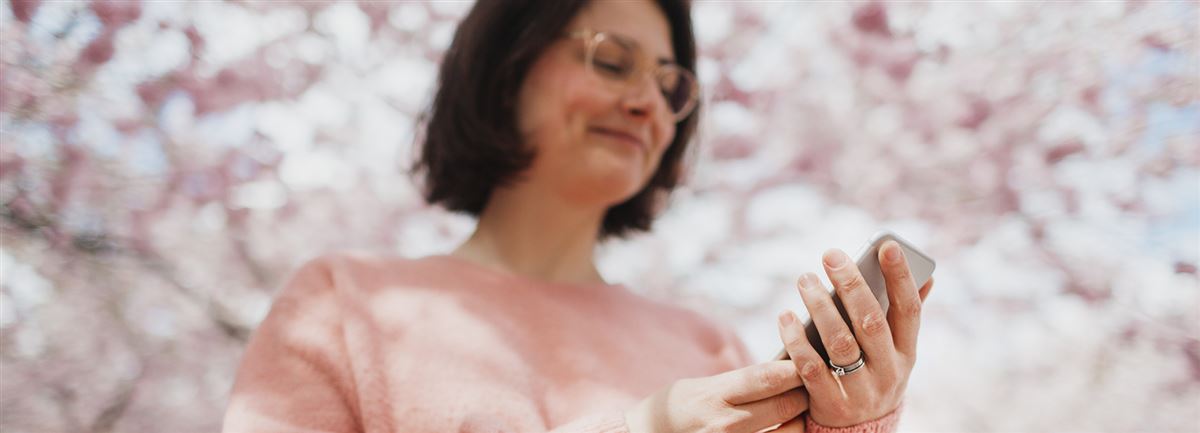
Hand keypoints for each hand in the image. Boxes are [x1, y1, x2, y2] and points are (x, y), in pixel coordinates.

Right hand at [624, 360, 810, 432]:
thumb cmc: (673, 410)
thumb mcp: (699, 387)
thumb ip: (735, 383)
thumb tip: (776, 373)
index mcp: (715, 395)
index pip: (767, 377)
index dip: (794, 368)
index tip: (806, 362)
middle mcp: (725, 423)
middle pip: (785, 406)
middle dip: (804, 394)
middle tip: (809, 387)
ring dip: (799, 421)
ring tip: (798, 412)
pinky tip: (783, 429)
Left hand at [777, 241, 933, 427]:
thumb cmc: (874, 375)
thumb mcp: (895, 352)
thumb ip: (903, 316)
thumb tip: (928, 275)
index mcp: (906, 353)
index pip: (909, 310)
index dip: (901, 277)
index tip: (887, 245)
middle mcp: (888, 371)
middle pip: (870, 322)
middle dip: (851, 285)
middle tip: (830, 255)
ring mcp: (861, 390)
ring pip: (839, 342)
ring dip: (819, 306)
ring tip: (805, 279)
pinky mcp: (831, 403)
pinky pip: (811, 368)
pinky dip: (796, 340)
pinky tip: (785, 316)